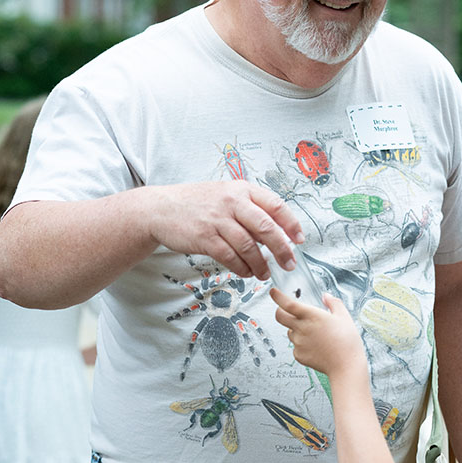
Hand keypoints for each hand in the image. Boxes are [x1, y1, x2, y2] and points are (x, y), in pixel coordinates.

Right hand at [146, 180, 303, 278]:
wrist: (161, 208)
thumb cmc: (198, 203)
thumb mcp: (226, 196)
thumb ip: (250, 210)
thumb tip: (277, 233)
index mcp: (242, 189)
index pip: (276, 205)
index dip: (291, 224)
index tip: (300, 239)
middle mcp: (232, 202)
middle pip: (266, 228)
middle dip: (282, 249)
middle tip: (289, 263)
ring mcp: (218, 219)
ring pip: (249, 246)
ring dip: (261, 264)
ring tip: (264, 273)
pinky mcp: (205, 237)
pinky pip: (230, 257)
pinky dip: (241, 267)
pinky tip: (246, 272)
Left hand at [271, 289, 366, 376]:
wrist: (346, 366)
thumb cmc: (346, 342)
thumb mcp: (344, 317)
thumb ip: (333, 303)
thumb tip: (326, 297)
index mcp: (311, 316)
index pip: (288, 304)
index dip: (278, 297)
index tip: (274, 292)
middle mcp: (301, 328)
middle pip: (279, 317)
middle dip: (279, 311)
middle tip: (286, 310)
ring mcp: (298, 343)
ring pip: (289, 331)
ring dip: (296, 329)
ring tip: (314, 334)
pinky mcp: (298, 355)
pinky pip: (295, 346)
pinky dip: (302, 344)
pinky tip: (316, 346)